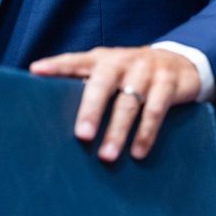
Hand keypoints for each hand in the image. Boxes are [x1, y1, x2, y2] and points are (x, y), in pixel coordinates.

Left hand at [29, 47, 201, 160]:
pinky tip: (137, 152)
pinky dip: (146, 133)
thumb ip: (86, 84)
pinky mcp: (169, 84)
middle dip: (91, 110)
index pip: (75, 60)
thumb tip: (51, 109)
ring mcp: (146, 71)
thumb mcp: (110, 72)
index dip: (56, 65)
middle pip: (103, 84)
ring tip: (106, 156)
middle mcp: (122, 62)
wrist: (180, 62)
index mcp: (102, 59)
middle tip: (82, 135)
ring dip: (118, 131)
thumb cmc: (131, 74)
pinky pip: (156, 111)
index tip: (36, 72)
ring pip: (129, 102)